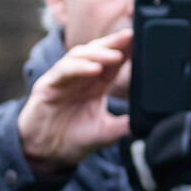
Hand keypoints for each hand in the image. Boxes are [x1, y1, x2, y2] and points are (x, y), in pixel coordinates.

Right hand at [16, 29, 131, 172]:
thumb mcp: (104, 133)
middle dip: (114, 42)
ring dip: (99, 53)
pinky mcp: (48, 85)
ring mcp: (63, 79)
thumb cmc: (73, 139)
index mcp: (96, 85)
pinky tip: (93, 68)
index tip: (141, 41)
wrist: (46, 153)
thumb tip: (144, 123)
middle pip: (98, 51)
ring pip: (81, 55)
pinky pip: (64, 70)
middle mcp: (80, 77)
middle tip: (130, 36)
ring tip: (116, 55)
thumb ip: (123, 126)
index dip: (126, 50)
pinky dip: (80, 67)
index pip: (113, 62)